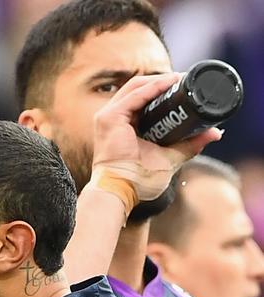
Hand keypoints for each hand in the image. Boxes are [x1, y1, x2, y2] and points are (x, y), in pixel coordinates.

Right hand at [92, 73, 221, 200]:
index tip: (184, 86)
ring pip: (136, 87)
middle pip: (139, 89)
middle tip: (186, 79)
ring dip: (159, 81)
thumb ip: (189, 145)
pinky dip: (152, 88)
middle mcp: (114, 118)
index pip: (142, 99)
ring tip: (180, 78)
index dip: (162, 90)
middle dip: (163, 82)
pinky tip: (169, 83)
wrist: (121, 191)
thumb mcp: (169, 159)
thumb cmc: (137, 180)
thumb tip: (215, 134)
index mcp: (124, 126)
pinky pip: (134, 96)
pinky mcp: (109, 118)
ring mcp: (108, 117)